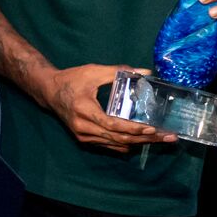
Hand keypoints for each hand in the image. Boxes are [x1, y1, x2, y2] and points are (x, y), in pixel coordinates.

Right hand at [40, 63, 177, 153]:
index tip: (151, 128)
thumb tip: (146, 72)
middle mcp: (83, 128)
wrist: (49, 92)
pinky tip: (142, 141)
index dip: (132, 128)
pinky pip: (109, 145)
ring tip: (160, 139)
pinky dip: (126, 144)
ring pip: (115, 144)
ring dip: (139, 143)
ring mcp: (84, 136)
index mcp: (84, 110)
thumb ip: (119, 71)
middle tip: (167, 137)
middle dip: (145, 139)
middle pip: (118, 138)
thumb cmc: (72, 79)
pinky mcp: (85, 139)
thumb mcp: (93, 71)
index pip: (112, 125)